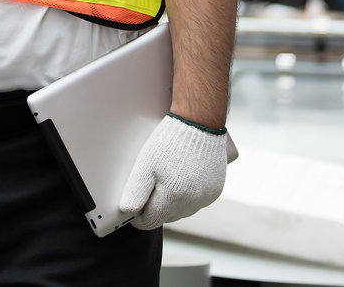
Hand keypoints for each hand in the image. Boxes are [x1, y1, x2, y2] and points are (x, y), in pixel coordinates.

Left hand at [119, 114, 227, 228]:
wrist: (199, 122)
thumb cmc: (169, 142)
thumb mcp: (145, 165)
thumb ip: (135, 192)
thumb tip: (128, 212)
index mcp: (174, 197)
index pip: (150, 221)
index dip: (137, 215)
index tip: (132, 203)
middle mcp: (194, 202)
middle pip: (166, 217)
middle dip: (154, 207)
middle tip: (147, 185)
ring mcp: (207, 197)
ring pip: (182, 211)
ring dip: (171, 203)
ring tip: (164, 179)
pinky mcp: (216, 190)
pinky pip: (196, 202)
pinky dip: (186, 196)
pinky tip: (180, 179)